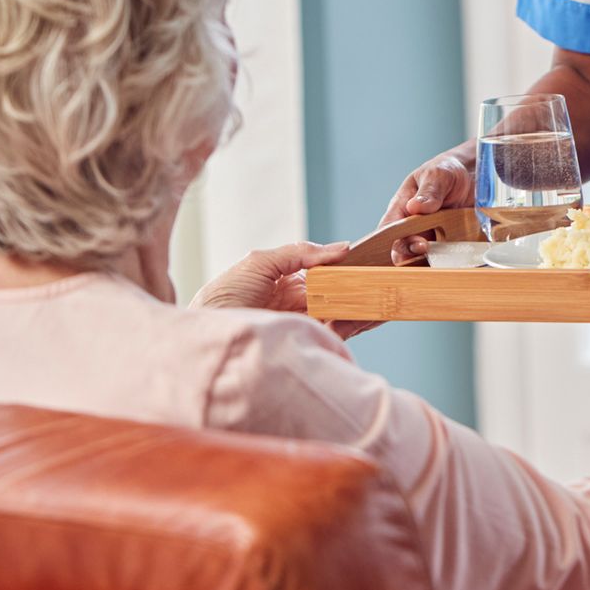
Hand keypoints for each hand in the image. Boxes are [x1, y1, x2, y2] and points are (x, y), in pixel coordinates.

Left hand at [189, 241, 380, 339]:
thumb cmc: (223, 297)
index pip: (324, 271)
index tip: (367, 259)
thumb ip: (300, 252)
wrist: (209, 334)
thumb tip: (341, 247)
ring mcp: (302, 324)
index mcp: (286, 281)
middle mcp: (297, 303)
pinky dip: (354, 323)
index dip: (344, 266)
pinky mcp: (305, 342)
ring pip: (341, 312)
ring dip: (360, 303)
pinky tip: (366, 312)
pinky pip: (337, 332)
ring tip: (379, 294)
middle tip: (380, 276)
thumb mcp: (260, 262)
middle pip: (337, 292)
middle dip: (357, 285)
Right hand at [380, 148, 474, 262]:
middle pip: (402, 249)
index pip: (389, 230)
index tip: (417, 243)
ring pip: (421, 258)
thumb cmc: (446, 171)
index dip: (397, 241)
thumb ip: (429, 190)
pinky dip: (447, 261)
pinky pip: (442, 258)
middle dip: (411, 254)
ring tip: (441, 256)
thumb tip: (415, 206)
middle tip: (427, 248)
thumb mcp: (438, 174)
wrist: (473, 174)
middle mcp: (412, 226)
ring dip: (429, 260)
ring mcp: (430, 236)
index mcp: (402, 208)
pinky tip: (455, 258)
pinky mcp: (447, 243)